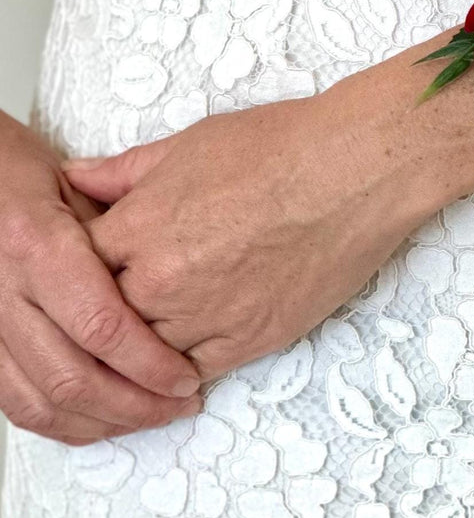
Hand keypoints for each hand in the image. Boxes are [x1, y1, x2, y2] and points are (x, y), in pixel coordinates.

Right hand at [0, 111, 202, 444]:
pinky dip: (60, 421)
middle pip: (72, 375)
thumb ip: (119, 235)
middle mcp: (2, 290)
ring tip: (149, 415)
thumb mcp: (75, 185)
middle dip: (134, 404)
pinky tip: (99, 419)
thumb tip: (172, 283)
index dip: (149, 363)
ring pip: (41, 401)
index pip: (101, 325)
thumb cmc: (15, 173)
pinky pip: (14, 402)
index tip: (185, 377)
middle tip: (179, 404)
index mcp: (36, 244)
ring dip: (102, 422)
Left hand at [62, 57, 448, 384]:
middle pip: (105, 317)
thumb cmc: (280, 147)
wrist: (354, 171)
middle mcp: (162, 279)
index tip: (90, 266)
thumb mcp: (188, 145)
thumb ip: (123, 172)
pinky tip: (183, 354)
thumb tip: (75, 178)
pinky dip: (183, 367)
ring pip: (144, 355)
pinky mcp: (249, 342)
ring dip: (142, 346)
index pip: (76, 268)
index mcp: (139, 226)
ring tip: (149, 330)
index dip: (78, 268)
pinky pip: (193, 372)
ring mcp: (205, 316)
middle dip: (107, 309)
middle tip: (120, 299)